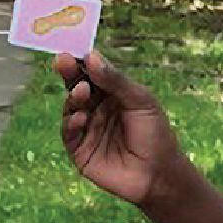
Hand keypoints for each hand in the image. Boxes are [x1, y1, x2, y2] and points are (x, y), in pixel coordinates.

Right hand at [53, 50, 183, 208]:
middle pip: (76, 87)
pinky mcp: (80, 151)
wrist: (159, 174)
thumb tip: (91, 56)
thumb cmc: (155, 134)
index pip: (92, 73)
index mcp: (111, 94)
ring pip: (70, 108)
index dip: (81, 61)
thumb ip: (115, 80)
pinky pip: (69, 133)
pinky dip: (71, 123)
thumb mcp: (140, 100)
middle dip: (69, 73)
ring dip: (72, 98)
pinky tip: (80, 118)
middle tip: (63, 61)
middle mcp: (96, 109)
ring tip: (81, 92)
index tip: (72, 49)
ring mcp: (87, 129)